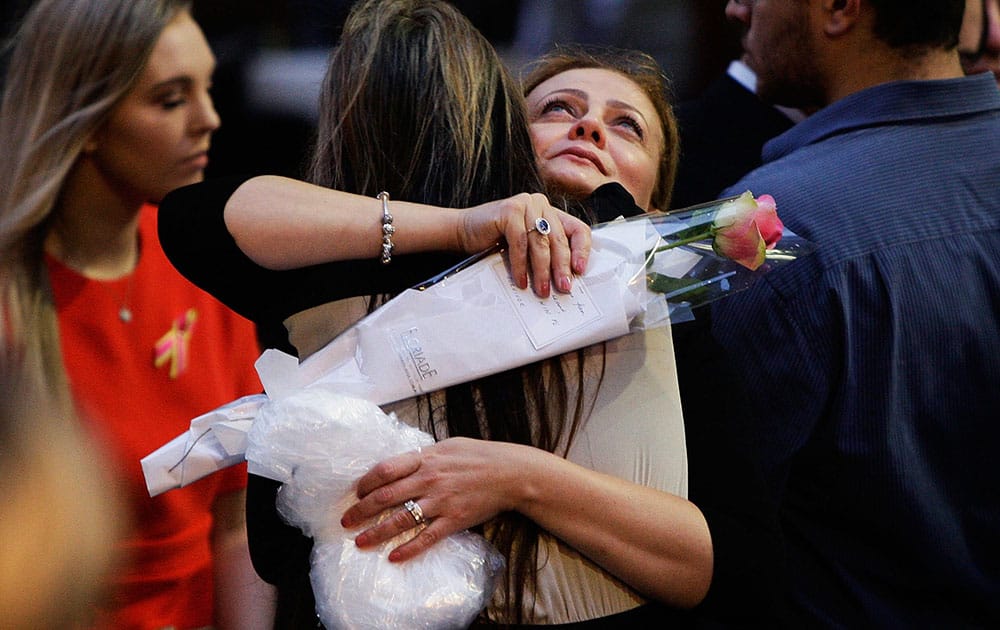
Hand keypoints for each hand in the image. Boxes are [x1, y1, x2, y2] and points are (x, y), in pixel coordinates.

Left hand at [340, 437, 530, 561]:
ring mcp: (441, 501)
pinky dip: (409, 549)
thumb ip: (422, 456)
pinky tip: (395, 557)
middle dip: (361, 511)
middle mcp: (429, 479)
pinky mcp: (454, 519)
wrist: (510, 473)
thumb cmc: (478, 456)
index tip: (357, 492)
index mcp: (425, 458)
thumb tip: (399, 464)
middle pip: (386, 496)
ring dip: (377, 532)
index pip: (385, 469)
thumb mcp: (447, 446)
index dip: (366, 482)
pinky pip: (427, 537)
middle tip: (346, 521)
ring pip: (401, 519)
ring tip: (360, 542)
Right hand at [458, 193, 590, 297]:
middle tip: (563, 288)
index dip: (582, 251)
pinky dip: (521, 265)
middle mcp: (540, 204)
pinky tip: (521, 280)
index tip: (579, 271)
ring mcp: (525, 204)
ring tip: (541, 290)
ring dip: (541, 271)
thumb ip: (546, 254)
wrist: (462, 231)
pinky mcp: (509, 210)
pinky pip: (520, 242)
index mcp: (550, 212)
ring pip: (540, 243)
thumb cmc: (496, 242)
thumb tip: (565, 280)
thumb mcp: (528, 247)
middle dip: (561, 267)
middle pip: (559, 239)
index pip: (577, 229)